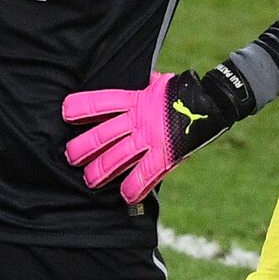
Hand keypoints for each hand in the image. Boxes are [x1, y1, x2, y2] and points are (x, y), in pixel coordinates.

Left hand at [62, 63, 251, 203]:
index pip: (100, 102)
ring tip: (89, 180)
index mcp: (135, 99)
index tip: (65, 113)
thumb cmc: (182, 92)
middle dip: (82, 147)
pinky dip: (134, 188)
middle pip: (101, 135)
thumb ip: (141, 88)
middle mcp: (138, 119)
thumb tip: (132, 85)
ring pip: (117, 158)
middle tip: (71, 157)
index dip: (80, 107)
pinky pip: (145, 175)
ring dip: (100, 171)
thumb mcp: (157, 83)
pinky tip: (125, 196)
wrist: (213, 102)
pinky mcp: (165, 155)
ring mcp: (151, 139)